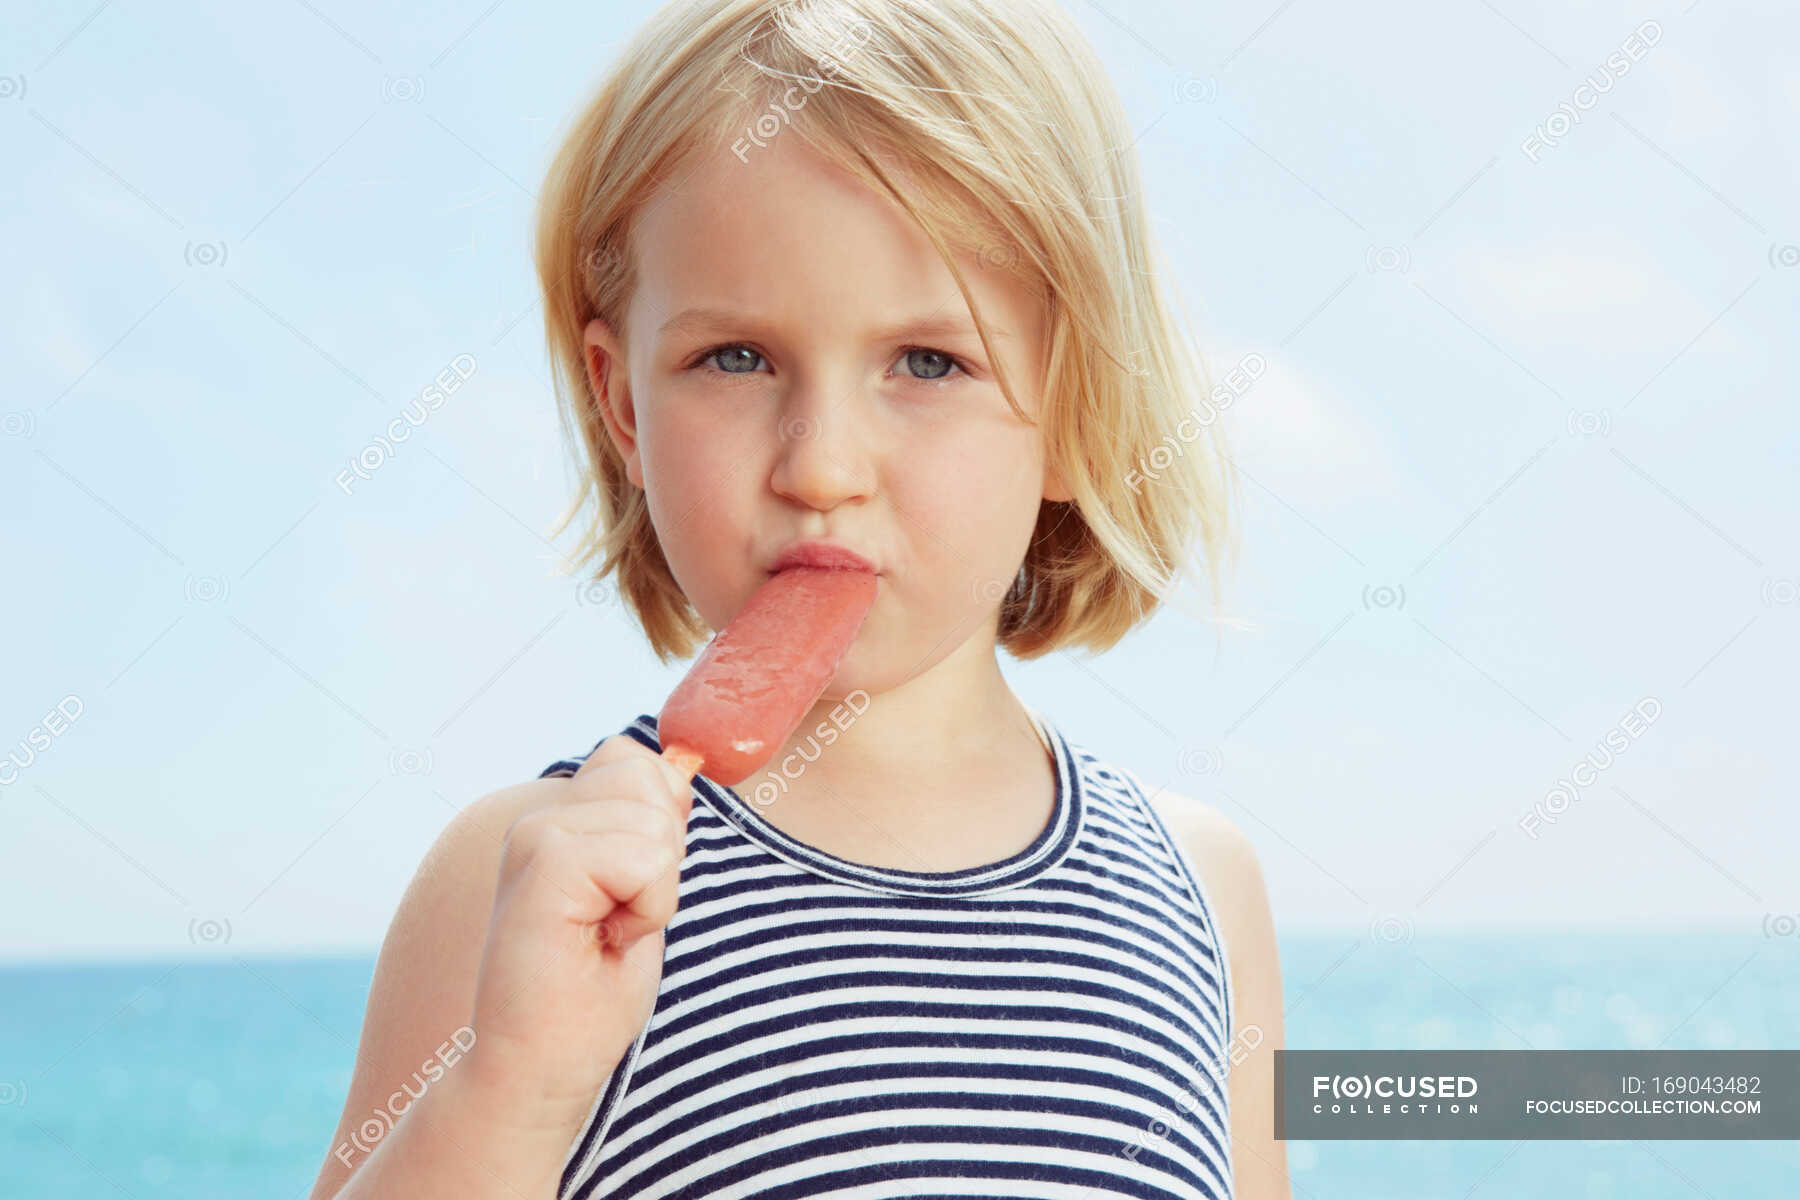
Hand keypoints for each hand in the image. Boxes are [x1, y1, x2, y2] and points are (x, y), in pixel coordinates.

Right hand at [464, 735, 692, 1132]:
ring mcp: (534, 837)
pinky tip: (604, 942)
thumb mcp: (642, 891)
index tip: (627, 895)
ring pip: (654, 821)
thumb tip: (683, 766)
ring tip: (606, 934)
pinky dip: (648, 908)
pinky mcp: (541, 865)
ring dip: (655, 889)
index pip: (641, 764)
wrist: (538, 1069)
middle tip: (617, 919)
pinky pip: (645, 857)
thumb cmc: (591, 994)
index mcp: (559, 820)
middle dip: (663, 856)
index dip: (661, 829)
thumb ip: (653, 824)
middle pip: (652, 779)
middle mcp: (539, 817)